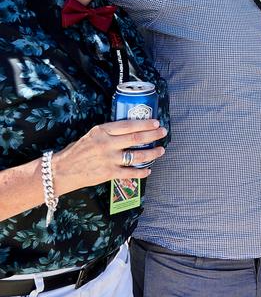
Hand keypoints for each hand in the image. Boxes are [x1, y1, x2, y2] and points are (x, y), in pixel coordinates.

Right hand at [52, 120, 166, 194]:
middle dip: (153, 135)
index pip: (128, 125)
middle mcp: (106, 143)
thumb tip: (131, 130)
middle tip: (163, 132)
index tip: (156, 122)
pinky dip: (141, 172)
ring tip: (161, 150)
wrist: (60, 171)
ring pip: (137, 155)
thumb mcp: (91, 135)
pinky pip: (130, 172)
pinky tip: (148, 170)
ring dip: (152, 153)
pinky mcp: (108, 173)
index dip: (145, 123)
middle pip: (136, 138)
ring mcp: (108, 159)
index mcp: (102, 131)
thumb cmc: (77, 152)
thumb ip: (109, 133)